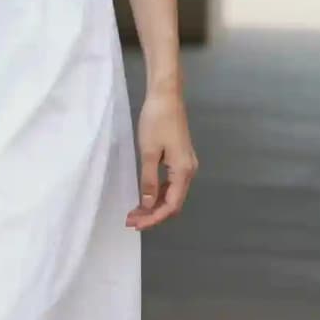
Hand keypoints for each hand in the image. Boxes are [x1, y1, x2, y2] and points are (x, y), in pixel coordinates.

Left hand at [126, 83, 198, 230]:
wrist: (166, 95)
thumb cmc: (157, 121)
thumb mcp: (149, 152)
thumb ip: (149, 181)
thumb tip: (148, 205)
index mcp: (184, 171)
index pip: (171, 205)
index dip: (154, 218)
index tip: (136, 225)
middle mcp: (189, 170)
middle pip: (173, 202)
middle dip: (153, 214)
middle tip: (131, 221)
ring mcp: (186, 164)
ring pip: (172, 193)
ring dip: (154, 205)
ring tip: (134, 212)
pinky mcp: (180, 158)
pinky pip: (171, 183)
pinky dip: (158, 193)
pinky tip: (145, 196)